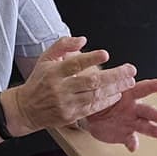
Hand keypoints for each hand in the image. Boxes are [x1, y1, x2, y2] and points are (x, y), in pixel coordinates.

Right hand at [10, 36, 139, 132]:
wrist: (26, 109)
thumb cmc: (39, 81)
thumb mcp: (46, 58)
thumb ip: (63, 45)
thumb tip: (82, 40)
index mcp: (54, 72)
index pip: (74, 64)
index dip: (91, 59)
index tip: (106, 54)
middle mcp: (60, 89)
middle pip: (91, 82)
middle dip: (114, 76)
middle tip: (130, 70)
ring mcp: (66, 104)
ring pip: (95, 96)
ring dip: (115, 89)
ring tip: (129, 82)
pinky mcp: (70, 116)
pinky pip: (92, 109)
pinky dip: (107, 101)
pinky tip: (117, 94)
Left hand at [81, 78, 156, 150]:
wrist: (91, 116)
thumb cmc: (100, 99)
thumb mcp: (101, 87)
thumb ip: (104, 81)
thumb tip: (98, 71)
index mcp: (129, 94)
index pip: (143, 88)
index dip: (152, 86)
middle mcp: (134, 108)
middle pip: (147, 109)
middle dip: (154, 113)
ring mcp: (131, 122)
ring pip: (144, 126)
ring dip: (152, 129)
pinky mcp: (126, 135)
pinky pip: (130, 140)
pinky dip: (132, 143)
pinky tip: (133, 146)